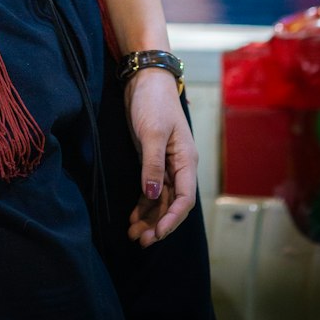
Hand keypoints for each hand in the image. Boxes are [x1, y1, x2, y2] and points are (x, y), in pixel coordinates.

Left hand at [123, 67, 197, 247]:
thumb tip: (154, 196)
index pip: (184, 199)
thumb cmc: (152, 102)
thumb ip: (152, 165)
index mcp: (186, 160)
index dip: (172, 220)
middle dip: (158, 224)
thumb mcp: (151, 133)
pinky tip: (133, 216)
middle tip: (140, 241)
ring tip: (133, 234)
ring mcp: (166, 163)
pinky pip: (152, 189)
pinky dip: (144, 203)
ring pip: (162, 199)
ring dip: (150, 217)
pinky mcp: (153, 159)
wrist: (145, 78)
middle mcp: (180, 166)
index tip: (157, 235)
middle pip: (173, 203)